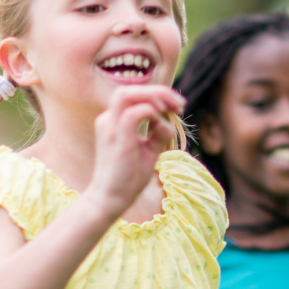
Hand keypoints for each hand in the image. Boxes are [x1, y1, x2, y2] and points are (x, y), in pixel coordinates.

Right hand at [89, 85, 184, 208]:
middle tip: (180, 104)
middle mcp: (108, 119)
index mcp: (113, 120)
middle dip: (158, 91)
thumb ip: (157, 133)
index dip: (158, 95)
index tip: (178, 107)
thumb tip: (167, 120)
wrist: (111, 199)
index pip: (134, 94)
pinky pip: (135, 113)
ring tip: (172, 109)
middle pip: (129, 89)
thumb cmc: (128, 178)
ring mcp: (109, 126)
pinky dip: (152, 113)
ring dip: (154, 96)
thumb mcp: (148, 150)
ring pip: (127, 93)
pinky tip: (161, 126)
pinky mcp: (117, 137)